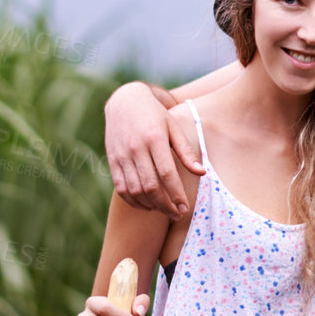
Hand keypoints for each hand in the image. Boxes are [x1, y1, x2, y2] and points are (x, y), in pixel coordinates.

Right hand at [105, 82, 202, 214]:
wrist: (125, 101)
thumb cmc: (156, 115)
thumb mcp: (174, 127)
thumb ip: (186, 151)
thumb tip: (202, 172)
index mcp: (154, 139)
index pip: (167, 174)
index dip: (176, 194)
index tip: (185, 207)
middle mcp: (136, 148)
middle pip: (150, 186)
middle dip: (165, 205)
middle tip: (177, 214)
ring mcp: (122, 156)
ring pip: (134, 190)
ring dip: (150, 205)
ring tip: (164, 210)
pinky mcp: (112, 160)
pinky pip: (121, 188)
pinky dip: (133, 201)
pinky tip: (147, 205)